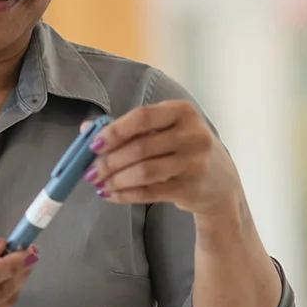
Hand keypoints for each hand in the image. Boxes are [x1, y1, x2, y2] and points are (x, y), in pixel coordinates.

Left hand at [84, 100, 242, 216]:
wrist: (220, 181)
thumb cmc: (182, 148)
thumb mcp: (163, 130)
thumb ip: (127, 128)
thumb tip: (86, 129)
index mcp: (182, 111)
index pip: (142, 117)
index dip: (114, 131)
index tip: (94, 144)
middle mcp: (193, 135)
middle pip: (140, 148)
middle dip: (109, 161)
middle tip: (90, 171)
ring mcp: (195, 163)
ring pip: (144, 172)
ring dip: (115, 180)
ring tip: (99, 184)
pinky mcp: (191, 188)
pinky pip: (149, 192)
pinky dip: (125, 195)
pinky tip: (111, 195)